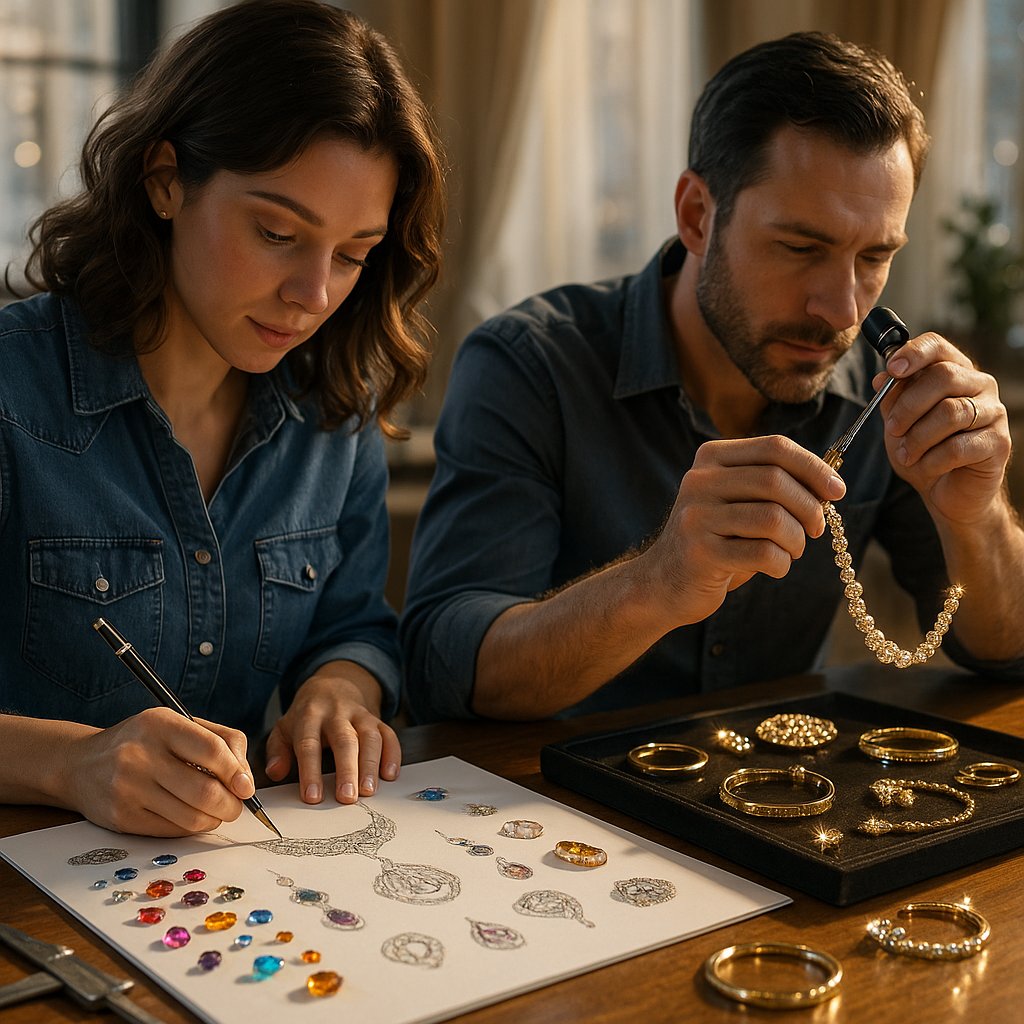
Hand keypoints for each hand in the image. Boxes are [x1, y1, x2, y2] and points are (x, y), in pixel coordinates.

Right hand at [64, 707, 254, 835]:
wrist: (81, 765)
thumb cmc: (144, 742)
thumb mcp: (179, 724)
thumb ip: (222, 741)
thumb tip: (246, 779)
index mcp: (160, 725)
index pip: (212, 750)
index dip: (237, 772)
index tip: (247, 786)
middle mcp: (141, 756)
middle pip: (205, 791)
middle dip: (232, 804)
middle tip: (237, 805)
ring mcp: (129, 789)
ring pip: (192, 817)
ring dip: (215, 818)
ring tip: (216, 810)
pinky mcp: (122, 818)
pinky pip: (173, 831)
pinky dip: (192, 827)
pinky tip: (191, 815)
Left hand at [263, 660, 399, 804]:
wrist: (335, 685)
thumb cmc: (307, 716)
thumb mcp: (285, 728)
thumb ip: (277, 750)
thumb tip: (275, 772)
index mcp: (309, 716)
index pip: (309, 744)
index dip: (311, 771)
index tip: (313, 797)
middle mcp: (337, 713)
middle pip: (344, 740)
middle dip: (346, 770)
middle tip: (347, 797)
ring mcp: (360, 715)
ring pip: (369, 737)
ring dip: (371, 764)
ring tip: (368, 791)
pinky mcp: (378, 719)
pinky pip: (389, 735)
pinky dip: (392, 755)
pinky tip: (389, 775)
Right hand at [642, 436, 845, 624]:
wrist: (665, 581)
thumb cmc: (717, 539)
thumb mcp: (738, 500)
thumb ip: (773, 484)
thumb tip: (830, 482)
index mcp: (712, 458)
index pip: (775, 447)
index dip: (814, 467)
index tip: (837, 491)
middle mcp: (700, 481)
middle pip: (776, 481)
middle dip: (809, 508)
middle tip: (817, 529)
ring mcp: (697, 516)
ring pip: (773, 518)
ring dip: (797, 540)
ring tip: (792, 551)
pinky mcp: (701, 552)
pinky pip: (763, 553)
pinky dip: (781, 564)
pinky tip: (775, 567)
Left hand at [875, 332, 1010, 524]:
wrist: (945, 491)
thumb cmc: (922, 450)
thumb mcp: (898, 423)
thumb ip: (892, 399)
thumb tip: (882, 377)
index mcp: (953, 371)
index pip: (937, 346)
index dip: (913, 353)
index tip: (892, 370)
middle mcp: (979, 385)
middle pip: (943, 377)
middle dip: (908, 406)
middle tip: (892, 429)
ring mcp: (993, 412)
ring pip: (951, 412)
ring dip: (918, 437)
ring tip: (905, 454)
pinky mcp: (999, 442)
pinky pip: (960, 446)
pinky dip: (933, 459)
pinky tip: (924, 466)